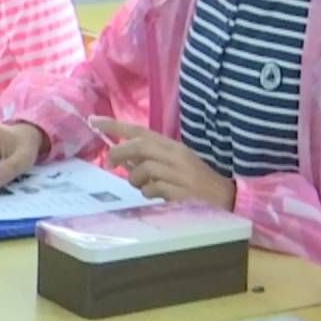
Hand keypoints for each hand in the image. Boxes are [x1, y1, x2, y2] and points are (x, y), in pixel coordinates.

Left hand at [91, 117, 235, 208]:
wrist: (227, 200)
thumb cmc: (196, 182)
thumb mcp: (173, 166)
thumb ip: (149, 161)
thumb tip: (122, 160)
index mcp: (173, 146)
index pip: (140, 130)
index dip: (115, 125)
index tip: (93, 120)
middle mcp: (176, 155)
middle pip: (138, 146)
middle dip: (119, 153)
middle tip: (110, 164)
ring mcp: (179, 173)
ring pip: (143, 170)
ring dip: (137, 180)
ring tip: (146, 187)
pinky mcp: (181, 192)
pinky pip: (153, 189)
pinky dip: (150, 193)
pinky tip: (160, 197)